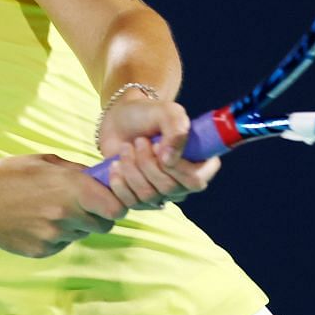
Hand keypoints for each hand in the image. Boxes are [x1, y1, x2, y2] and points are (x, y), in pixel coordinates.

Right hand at [0, 154, 127, 257]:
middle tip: (82, 204)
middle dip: (99, 215)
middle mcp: (66, 215)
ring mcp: (54, 235)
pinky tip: (37, 221)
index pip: (117, 208)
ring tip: (52, 209)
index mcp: (71, 188)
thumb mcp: (45, 162)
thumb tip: (104, 178)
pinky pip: (63, 243)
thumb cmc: (9, 175)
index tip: (110, 198)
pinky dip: (57, 234)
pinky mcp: (43, 250)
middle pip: (105, 224)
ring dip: (77, 224)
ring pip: (83, 233)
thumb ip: (78, 172)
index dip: (118, 203)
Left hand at [97, 94, 222, 210]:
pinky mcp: (139, 199)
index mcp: (198, 163)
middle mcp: (183, 183)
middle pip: (170, 188)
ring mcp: (162, 194)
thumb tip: (170, 159)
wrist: (120, 121)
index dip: (178, 168)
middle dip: (148, 163)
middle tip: (139, 141)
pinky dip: (119, 182)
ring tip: (126, 148)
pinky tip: (115, 165)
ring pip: (149, 195)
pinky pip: (131, 203)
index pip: (196, 180)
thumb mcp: (168, 112)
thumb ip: (176, 129)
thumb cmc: (148, 115)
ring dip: (132, 168)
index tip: (158, 145)